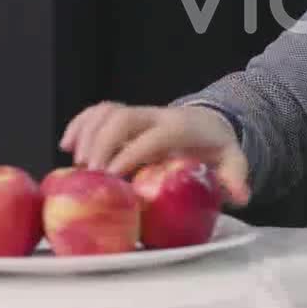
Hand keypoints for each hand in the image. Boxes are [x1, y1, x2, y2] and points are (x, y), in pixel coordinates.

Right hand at [59, 101, 250, 205]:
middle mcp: (156, 116)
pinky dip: (80, 124)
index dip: (131, 154)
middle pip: (122, 117)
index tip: (113, 178)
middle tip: (90, 174)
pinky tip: (66, 144)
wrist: (210, 122)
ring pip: (107, 111)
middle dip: (101, 143)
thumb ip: (235, 178)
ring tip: (76, 164)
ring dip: (86, 133)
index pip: (152, 137)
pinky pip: (98, 111)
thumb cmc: (216, 147)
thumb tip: (240, 197)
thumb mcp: (232, 161)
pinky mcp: (126, 116)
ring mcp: (139, 114)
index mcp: (180, 127)